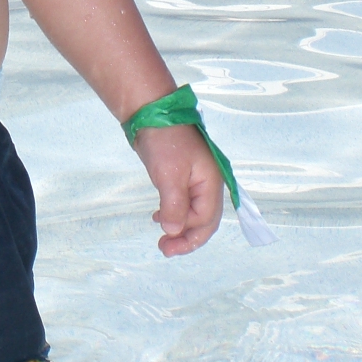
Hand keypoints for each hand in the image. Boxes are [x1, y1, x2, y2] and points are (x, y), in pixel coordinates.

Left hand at [132, 123, 223, 256]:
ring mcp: (196, 179)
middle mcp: (208, 183)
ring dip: (180, 227)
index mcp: (211, 183)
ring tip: (162, 239)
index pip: (205, 219)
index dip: (188, 235)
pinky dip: (174, 213)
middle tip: (165, 250)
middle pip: (204, 219)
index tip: (167, 243)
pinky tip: (159, 218)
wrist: (150, 112)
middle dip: (187, 237)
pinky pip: (184, 202)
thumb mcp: (169, 176)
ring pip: (193, 212)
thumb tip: (175, 232)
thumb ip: (174, 206)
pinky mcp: (182, 175)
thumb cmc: (164, 141)